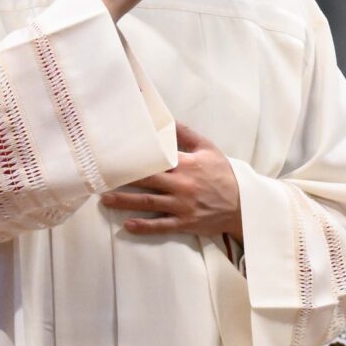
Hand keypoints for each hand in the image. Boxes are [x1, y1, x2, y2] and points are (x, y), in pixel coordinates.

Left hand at [101, 121, 242, 237]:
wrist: (244, 204)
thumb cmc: (224, 174)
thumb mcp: (209, 149)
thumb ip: (186, 134)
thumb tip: (166, 118)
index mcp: (187, 165)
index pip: (156, 158)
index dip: (135, 156)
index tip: (115, 154)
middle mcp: (182, 185)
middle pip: (147, 180)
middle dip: (123, 178)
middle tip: (101, 176)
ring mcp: (183, 205)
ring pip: (149, 203)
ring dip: (125, 202)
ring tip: (105, 199)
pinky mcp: (185, 222)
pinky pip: (162, 225)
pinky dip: (144, 226)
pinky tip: (128, 226)